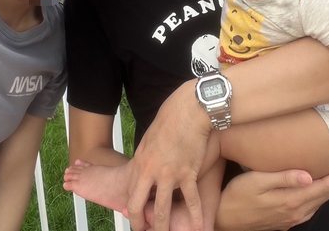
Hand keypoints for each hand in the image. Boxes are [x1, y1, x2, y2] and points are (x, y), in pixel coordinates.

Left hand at [126, 81, 210, 230]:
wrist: (189, 110)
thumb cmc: (171, 119)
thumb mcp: (149, 138)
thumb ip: (146, 157)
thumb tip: (144, 169)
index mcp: (139, 162)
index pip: (130, 192)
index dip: (131, 208)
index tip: (136, 216)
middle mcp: (150, 171)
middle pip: (137, 204)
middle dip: (138, 222)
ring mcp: (169, 174)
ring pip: (161, 208)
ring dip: (162, 226)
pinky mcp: (188, 173)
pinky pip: (191, 200)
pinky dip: (195, 216)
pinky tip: (198, 228)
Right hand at [215, 163, 328, 230]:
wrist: (225, 219)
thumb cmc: (237, 195)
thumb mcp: (257, 181)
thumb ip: (283, 178)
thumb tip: (310, 176)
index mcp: (291, 200)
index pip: (323, 186)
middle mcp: (295, 212)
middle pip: (324, 196)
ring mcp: (291, 219)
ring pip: (318, 204)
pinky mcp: (285, 222)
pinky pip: (309, 209)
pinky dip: (318, 199)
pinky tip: (316, 192)